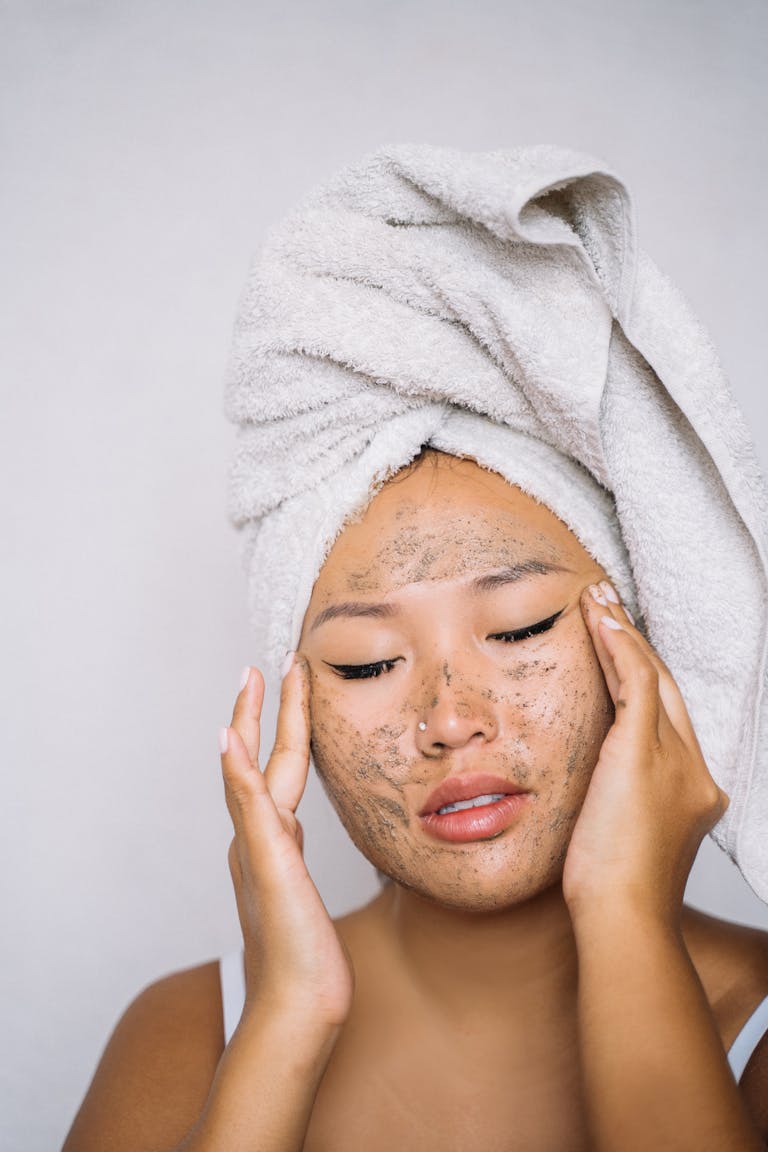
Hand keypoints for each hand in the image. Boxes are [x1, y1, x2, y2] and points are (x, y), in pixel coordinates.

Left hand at [220, 654, 353, 1030]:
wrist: (298, 1014)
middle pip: (266, 761)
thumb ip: (250, 803)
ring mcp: (272, 860)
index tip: (282, 665)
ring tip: (287, 722)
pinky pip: (286, 820)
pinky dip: (290, 794)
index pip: (267, 752)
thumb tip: (222, 739)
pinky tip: (294, 805)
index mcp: (258, 831)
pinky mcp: (287, 883)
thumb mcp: (271, 867)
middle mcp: (260, 839)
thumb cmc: (291, 949)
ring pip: (275, 788)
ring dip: (279, 748)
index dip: (276, 708)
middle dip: (272, 714)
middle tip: (278, 671)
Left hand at [561, 581, 729, 927]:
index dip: (642, 674)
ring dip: (621, 632)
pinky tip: (597, 619)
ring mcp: (677, 760)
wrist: (624, 920)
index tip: (615, 643)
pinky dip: (617, 645)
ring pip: (652, 676)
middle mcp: (695, 769)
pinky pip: (636, 681)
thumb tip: (588, 790)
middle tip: (607, 603)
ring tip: (597, 598)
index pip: (667, 716)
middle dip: (635, 643)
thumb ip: (614, 803)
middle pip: (667, 688)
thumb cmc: (611, 896)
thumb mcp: (617, 839)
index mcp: (693, 789)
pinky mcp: (646, 753)